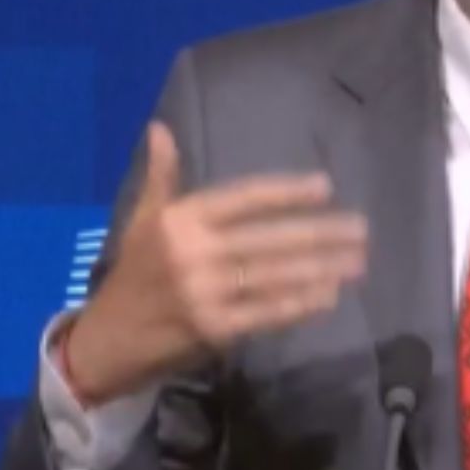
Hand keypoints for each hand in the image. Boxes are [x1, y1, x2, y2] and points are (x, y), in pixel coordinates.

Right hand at [64, 121, 367, 399]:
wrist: (108, 341)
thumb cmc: (133, 275)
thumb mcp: (141, 220)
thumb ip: (162, 176)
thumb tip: (160, 128)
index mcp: (179, 220)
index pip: (243, 198)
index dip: (285, 192)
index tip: (325, 187)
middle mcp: (193, 252)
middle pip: (268, 239)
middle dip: (320, 234)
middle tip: (361, 229)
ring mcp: (205, 293)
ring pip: (274, 276)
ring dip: (321, 269)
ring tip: (358, 261)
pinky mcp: (214, 329)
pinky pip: (266, 312)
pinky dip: (299, 303)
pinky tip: (329, 295)